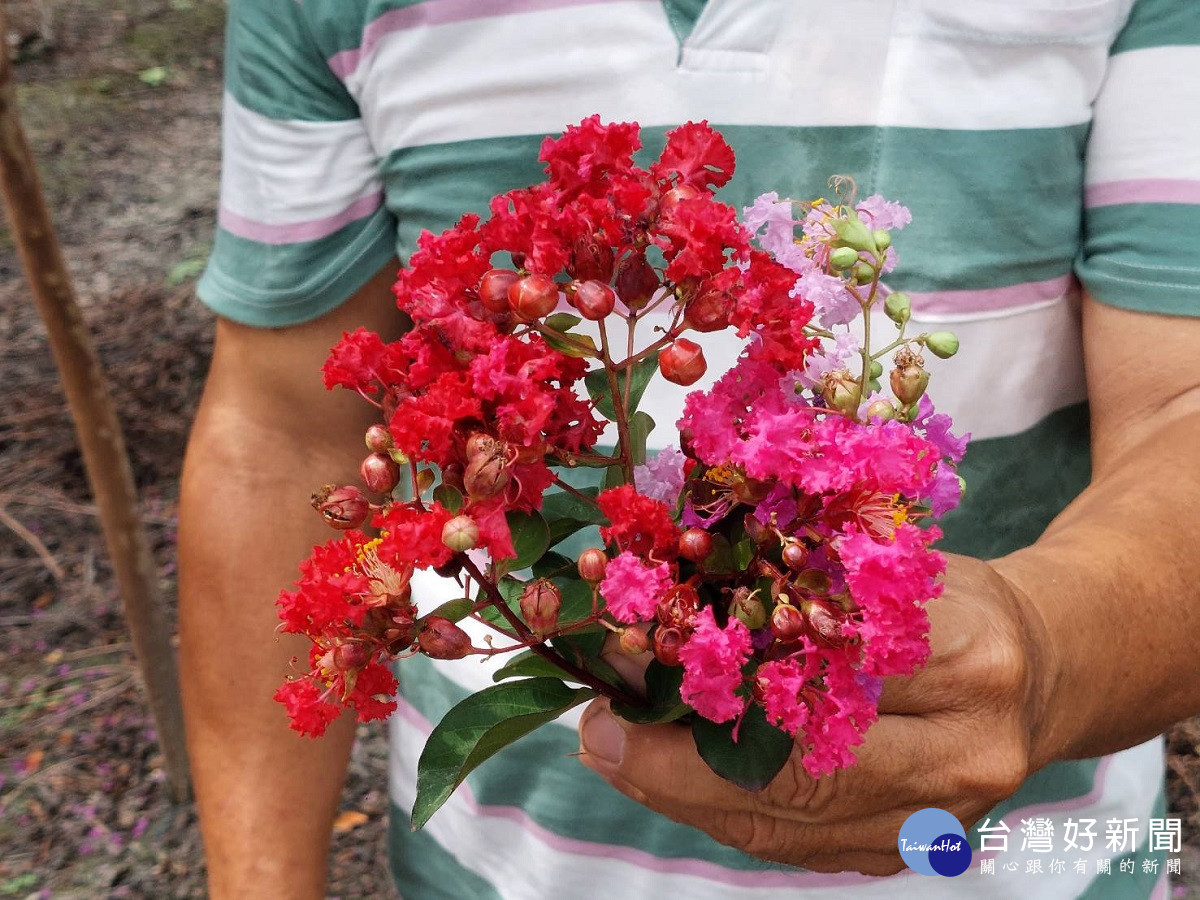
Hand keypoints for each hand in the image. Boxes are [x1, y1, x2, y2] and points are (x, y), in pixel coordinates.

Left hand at [577, 555, 1055, 873]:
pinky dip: (725, 816)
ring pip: (789, 825)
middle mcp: (966, 747)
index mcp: (964, 651)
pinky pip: (799, 847)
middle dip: (680, 759)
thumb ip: (785, 591)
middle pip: (801, 771)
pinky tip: (670, 784)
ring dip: (686, 794)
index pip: (816, 670)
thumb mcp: (880, 563)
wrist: (1044, 666)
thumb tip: (658, 619)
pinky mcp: (915, 849)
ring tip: (617, 757)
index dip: (711, 674)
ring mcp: (946, 817)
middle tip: (600, 733)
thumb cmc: (948, 598)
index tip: (624, 661)